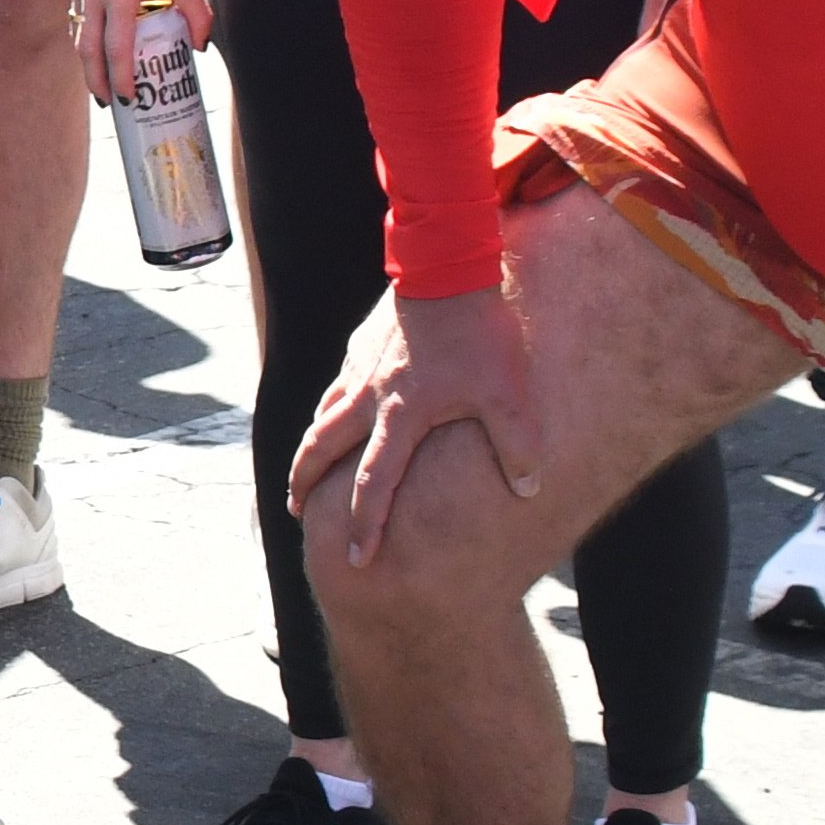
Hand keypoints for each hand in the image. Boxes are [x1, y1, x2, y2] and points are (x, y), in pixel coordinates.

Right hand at [72, 0, 204, 103]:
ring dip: (89, 63)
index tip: (129, 97)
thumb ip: (197, 14)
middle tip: (110, 102)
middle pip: (88, 50)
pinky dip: (86, 40)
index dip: (121, 77)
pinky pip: (77, 18)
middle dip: (97, 80)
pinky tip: (98, 54)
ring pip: (79, 35)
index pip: (116, 47)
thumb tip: (200, 48)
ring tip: (104, 84)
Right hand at [289, 283, 544, 568]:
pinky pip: (336, 385)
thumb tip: (529, 491)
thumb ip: (517, 445)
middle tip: (295, 512)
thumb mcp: (507, 393)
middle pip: (322, 451)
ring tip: (303, 470)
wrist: (449, 265)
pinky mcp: (360, 345)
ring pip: (321, 416)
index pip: (375, 484)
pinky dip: (328, 407)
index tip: (355, 559)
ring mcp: (360, 369)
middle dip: (305, 486)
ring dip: (309, 448)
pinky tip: (333, 410)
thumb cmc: (480, 333)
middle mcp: (369, 398)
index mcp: (400, 417)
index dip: (364, 525)